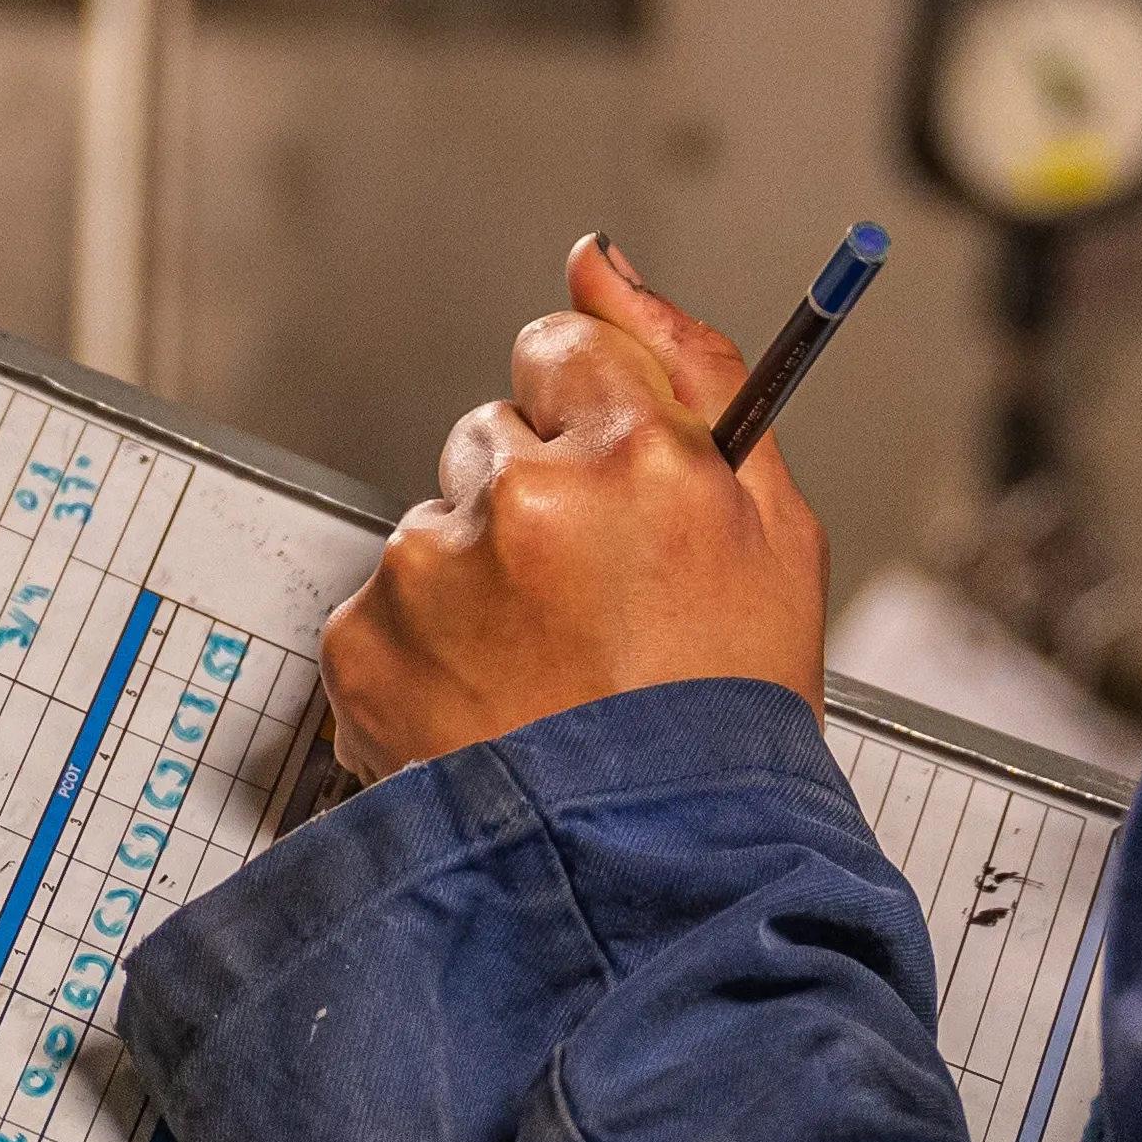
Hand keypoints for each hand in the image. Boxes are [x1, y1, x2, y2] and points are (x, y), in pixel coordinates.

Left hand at [319, 236, 826, 780]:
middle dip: (532, 502)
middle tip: (594, 610)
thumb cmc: (727, 715)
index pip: (557, 344)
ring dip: (477, 581)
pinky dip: (425, 653)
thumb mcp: (776, 529)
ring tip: (548, 676)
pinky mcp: (365, 643)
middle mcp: (520, 496)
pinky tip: (493, 710)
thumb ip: (691, 364)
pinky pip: (386, 606)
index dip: (587, 420)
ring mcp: (431, 572)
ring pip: (437, 526)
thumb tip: (600, 258)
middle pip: (492, 437)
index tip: (607, 484)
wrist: (658, 883)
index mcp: (632, 452)